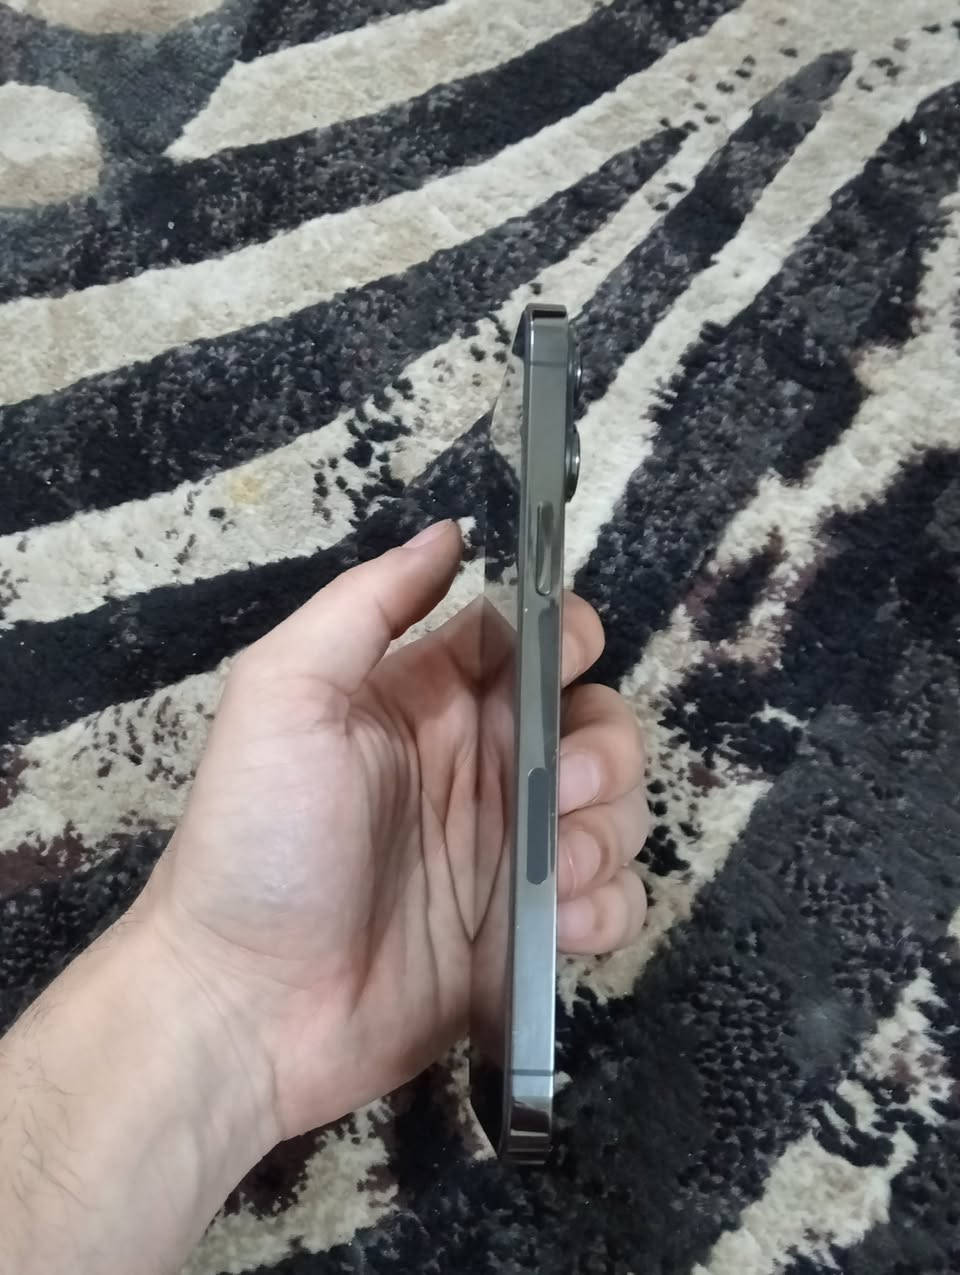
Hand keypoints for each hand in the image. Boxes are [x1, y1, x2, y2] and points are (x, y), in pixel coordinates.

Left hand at [140, 520, 648, 1139]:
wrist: (248, 1008)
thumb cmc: (259, 841)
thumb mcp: (284, 694)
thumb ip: (366, 604)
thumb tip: (449, 532)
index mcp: (429, 700)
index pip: (530, 641)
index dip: (568, 638)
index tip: (567, 662)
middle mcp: (478, 767)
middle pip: (594, 723)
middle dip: (603, 749)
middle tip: (556, 792)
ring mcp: (506, 852)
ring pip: (615, 811)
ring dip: (607, 833)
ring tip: (551, 875)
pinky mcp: (526, 933)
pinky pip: (610, 901)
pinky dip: (606, 908)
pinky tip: (558, 929)